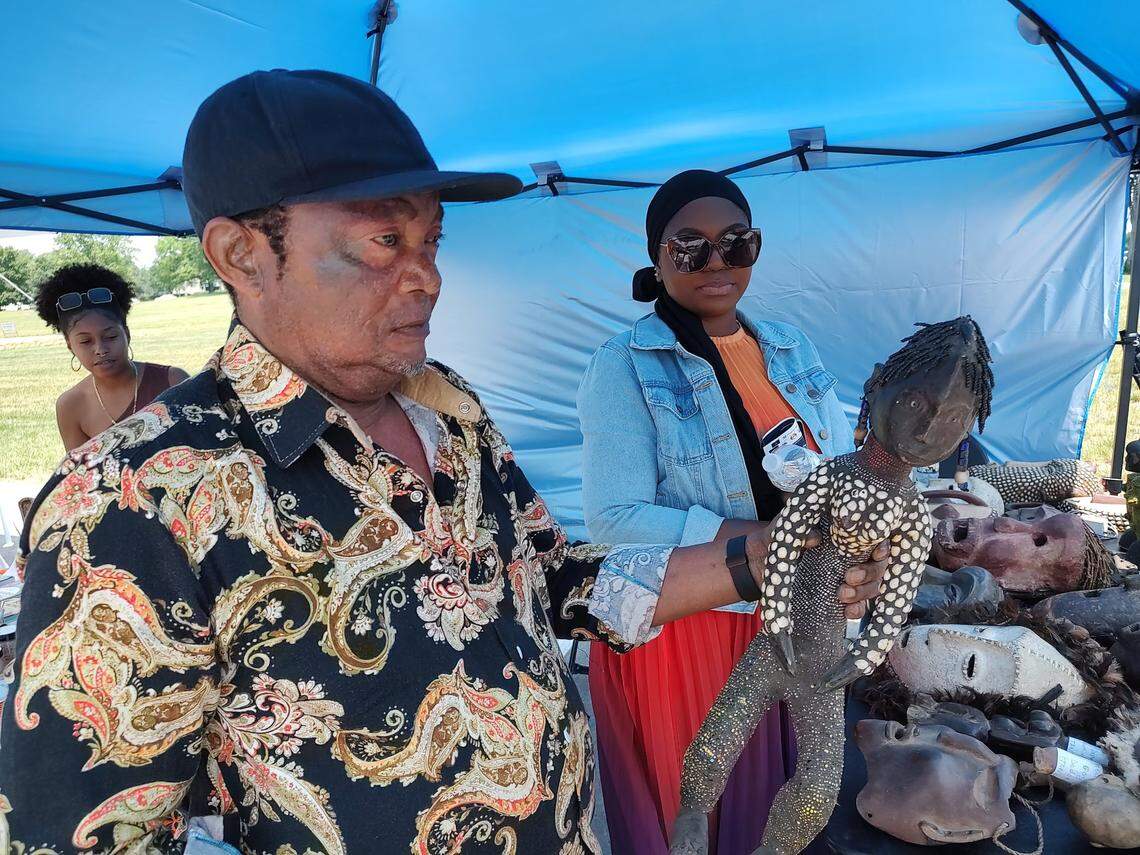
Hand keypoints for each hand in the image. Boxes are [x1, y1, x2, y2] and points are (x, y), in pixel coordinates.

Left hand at [745, 525, 886, 618]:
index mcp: (845, 530)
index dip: (882, 545)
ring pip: (873, 585)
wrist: (758, 560)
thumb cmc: (774, 536)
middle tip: (849, 577)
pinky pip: (859, 605)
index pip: (876, 536)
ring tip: (842, 594)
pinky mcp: (840, 595)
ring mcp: (849, 575)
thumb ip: (799, 530)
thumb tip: (816, 538)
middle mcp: (853, 553)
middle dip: (870, 572)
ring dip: (863, 593)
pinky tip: (847, 612)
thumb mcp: (784, 528)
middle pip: (880, 564)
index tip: (876, 552)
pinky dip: (857, 610)